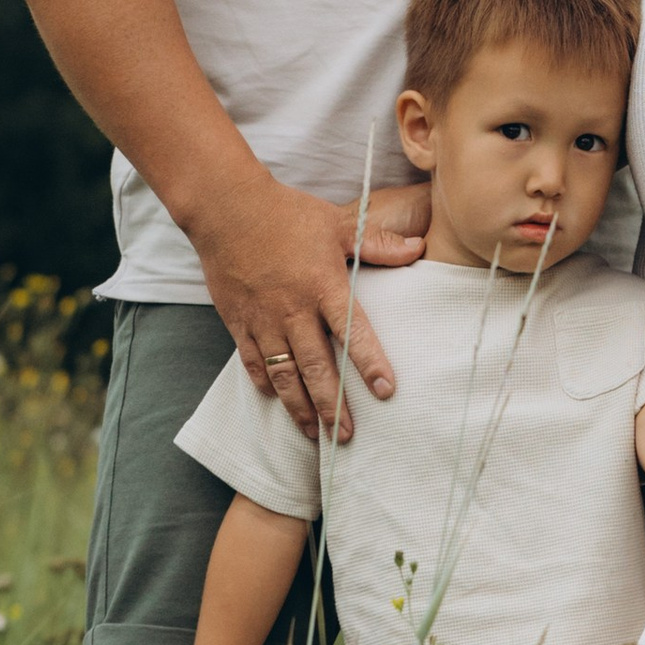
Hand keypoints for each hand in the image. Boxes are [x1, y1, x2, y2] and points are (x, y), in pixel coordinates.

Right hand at [192, 172, 428, 444]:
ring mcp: (263, 319)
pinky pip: (252, 363)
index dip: (370, 362)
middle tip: (347, 436)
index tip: (386, 391)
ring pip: (284, 374)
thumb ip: (377, 243)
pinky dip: (266, 385)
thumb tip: (419, 248)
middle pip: (316, 367)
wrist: (226, 207)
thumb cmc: (286, 213)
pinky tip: (278, 401)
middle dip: (333, 405)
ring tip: (316, 434)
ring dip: (300, 407)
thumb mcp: (337, 223)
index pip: (352, 330)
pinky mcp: (237, 322)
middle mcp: (293, 309)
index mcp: (323, 284)